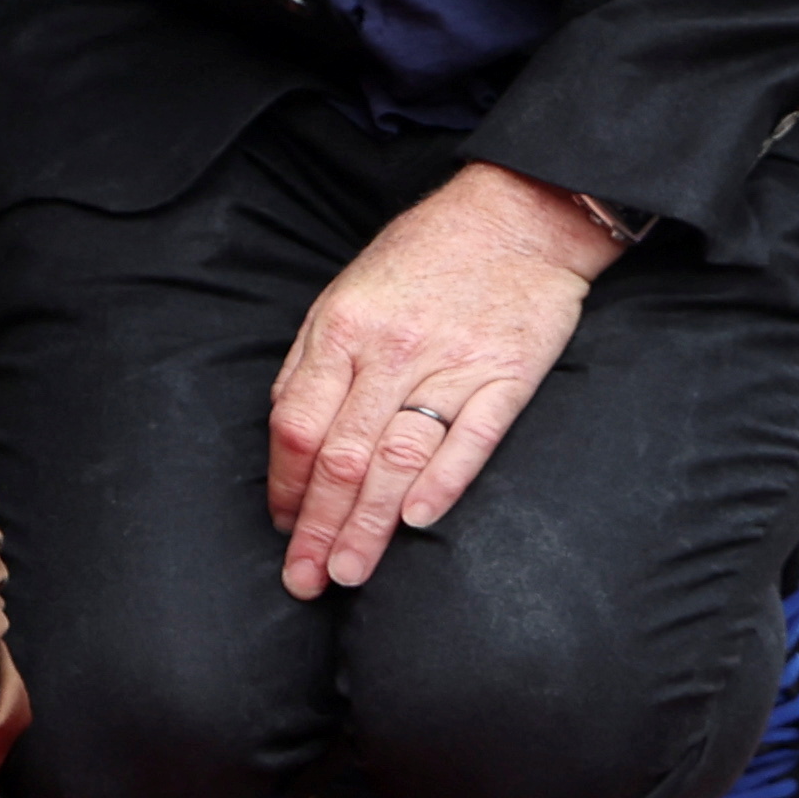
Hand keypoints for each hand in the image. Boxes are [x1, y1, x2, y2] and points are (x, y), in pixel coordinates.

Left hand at [263, 164, 619, 598]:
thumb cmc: (420, 259)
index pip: (298, 424)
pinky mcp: (510, 375)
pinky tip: (417, 522)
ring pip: (399, 458)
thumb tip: (287, 435)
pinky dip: (442, 482)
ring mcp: (454, 364)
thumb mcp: (344, 295)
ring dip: (370, 523)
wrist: (516, 217)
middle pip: (342, 454)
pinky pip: (472, 438)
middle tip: (304, 580)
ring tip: (349, 572)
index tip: (282, 528)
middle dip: (318, 525)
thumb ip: (311, 363)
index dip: (285, 484)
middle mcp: (393, 350)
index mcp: (342, 329)